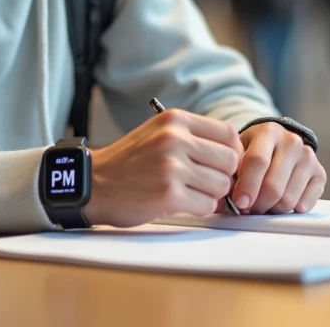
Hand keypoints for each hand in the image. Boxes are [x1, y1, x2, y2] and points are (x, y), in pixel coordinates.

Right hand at [84, 109, 242, 227]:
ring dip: (211, 195)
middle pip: (230, 161)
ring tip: (189, 192)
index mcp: (175, 120)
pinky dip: (199, 209)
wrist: (94, 183)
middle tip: (206, 183)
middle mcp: (175, 139)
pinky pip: (207, 205)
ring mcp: (172, 167)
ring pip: (221, 186)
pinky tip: (180, 203)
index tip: (221, 165)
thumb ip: (194, 138)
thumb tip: (235, 156)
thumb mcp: (159, 133)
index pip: (228, 134)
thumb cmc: (129, 162)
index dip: (232, 153)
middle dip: (224, 177)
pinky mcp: (169, 195)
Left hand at [231, 123, 326, 214]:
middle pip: (274, 186)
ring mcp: (309, 157)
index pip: (258, 161)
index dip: (247, 186)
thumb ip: (232, 170)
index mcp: (268, 132)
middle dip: (257, 204)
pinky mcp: (320, 174)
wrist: (278, 142)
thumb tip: (231, 197)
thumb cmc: (253, 149)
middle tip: (247, 209)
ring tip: (262, 204)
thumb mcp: (238, 151)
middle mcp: (292, 142)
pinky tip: (279, 203)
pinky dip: (290, 210)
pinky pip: (305, 204)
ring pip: (288, 199)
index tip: (239, 203)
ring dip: (271, 209)